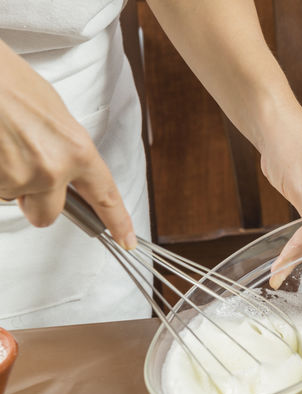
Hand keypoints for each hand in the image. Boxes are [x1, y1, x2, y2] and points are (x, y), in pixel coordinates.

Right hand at [0, 40, 135, 248]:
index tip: (126, 239)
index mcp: (76, 149)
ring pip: (12, 198)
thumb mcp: (52, 111)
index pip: (105, 196)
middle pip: (47, 214)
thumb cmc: (7, 82)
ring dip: (6, 179)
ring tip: (1, 142)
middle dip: (34, 201)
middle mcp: (50, 169)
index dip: (117, 221)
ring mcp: (18, 178)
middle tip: (22, 170)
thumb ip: (64, 146)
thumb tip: (65, 163)